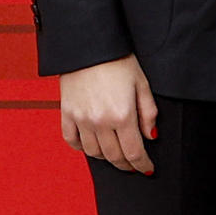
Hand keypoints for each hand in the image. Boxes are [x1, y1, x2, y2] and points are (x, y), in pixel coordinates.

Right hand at [60, 54, 157, 173]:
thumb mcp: (142, 83)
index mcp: (122, 115)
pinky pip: (72, 141)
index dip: (142, 164)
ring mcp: (81, 119)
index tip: (148, 169)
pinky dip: (82, 148)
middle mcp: (100, 122)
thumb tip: (150, 136)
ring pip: (94, 153)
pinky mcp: (66, 114)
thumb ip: (148, 112)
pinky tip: (92, 146)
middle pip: (114, 156)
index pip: (133, 152)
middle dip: (127, 165)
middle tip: (134, 166)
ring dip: (107, 158)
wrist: (90, 45)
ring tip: (116, 155)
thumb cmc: (120, 60)